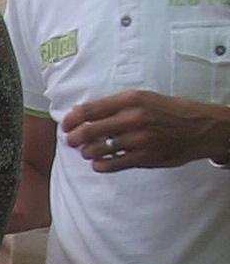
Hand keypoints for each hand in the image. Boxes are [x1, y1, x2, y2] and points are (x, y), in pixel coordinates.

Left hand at [61, 88, 229, 171]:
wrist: (198, 127)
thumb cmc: (167, 111)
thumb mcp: (142, 98)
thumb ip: (114, 105)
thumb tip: (81, 113)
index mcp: (130, 100)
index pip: (89, 110)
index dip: (71, 120)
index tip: (65, 125)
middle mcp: (133, 119)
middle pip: (88, 132)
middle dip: (74, 139)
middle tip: (72, 141)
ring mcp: (138, 140)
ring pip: (97, 151)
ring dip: (87, 153)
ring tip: (88, 152)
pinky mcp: (143, 158)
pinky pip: (111, 165)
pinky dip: (99, 165)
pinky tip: (100, 162)